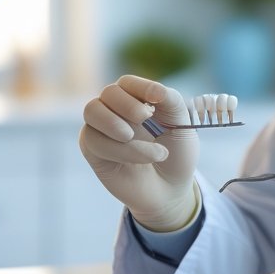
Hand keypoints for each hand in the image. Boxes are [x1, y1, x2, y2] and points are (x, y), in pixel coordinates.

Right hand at [79, 75, 199, 230]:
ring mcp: (102, 130)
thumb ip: (171, 101)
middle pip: (108, 93)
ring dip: (116, 125)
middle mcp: (115, 110)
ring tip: (136, 139)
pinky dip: (120, 149)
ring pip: (93, 112)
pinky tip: (142, 158)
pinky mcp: (93, 151)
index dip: (140, 87)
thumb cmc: (176, 154)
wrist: (171, 190)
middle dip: (126, 104)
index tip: (157, 98)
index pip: (128, 83)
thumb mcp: (182, 125)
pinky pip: (93, 140)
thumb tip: (156, 91)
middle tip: (146, 117)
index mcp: (137, 99)